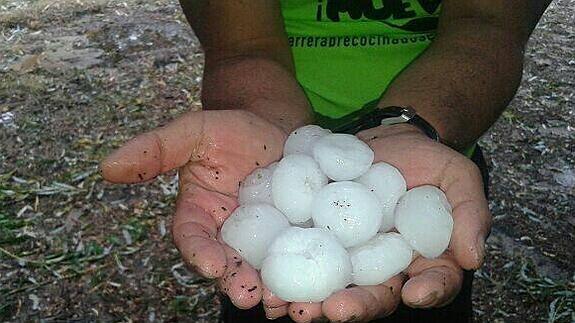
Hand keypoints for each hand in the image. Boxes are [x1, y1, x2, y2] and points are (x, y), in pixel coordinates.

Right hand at [100, 109, 286, 308]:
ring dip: (274, 289)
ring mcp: (265, 239)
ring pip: (265, 270)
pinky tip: (318, 286)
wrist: (277, 127)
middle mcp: (230, 235)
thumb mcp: (194, 131)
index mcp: (200, 215)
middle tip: (252, 296)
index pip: (193, 239)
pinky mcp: (296, 236)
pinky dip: (305, 274)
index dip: (199, 253)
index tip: (212, 265)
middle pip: (231, 266)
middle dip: (239, 283)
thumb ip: (156, 148)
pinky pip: (299, 258)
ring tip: (284, 300)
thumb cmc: (232, 130)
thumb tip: (107, 167)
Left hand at [271, 124, 490, 321]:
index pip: (433, 284)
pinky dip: (284, 272)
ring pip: (332, 285)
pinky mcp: (317, 237)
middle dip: (353, 307)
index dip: (427, 292)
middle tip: (334, 311)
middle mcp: (383, 267)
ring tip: (290, 306)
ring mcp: (348, 255)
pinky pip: (301, 257)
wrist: (385, 140)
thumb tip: (473, 256)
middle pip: (373, 295)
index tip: (414, 294)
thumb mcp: (457, 177)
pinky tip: (267, 281)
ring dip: (311, 300)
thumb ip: (470, 212)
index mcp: (423, 260)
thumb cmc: (426, 161)